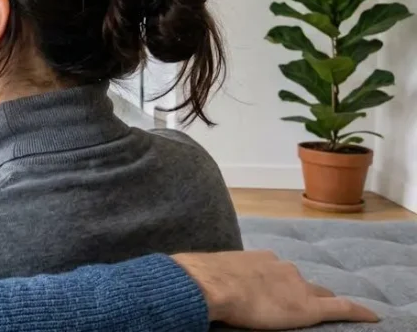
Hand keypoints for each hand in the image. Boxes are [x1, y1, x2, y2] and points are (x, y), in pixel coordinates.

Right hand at [173, 250, 377, 327]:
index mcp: (261, 260)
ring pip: (318, 293)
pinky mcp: (309, 307)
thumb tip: (208, 283)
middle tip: (299, 303)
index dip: (284, 283)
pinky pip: (341, 308)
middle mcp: (283, 267)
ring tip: (322, 312)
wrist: (209, 284)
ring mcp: (297, 285)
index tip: (281, 290)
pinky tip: (371, 317)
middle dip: (304, 290)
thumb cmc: (205, 280)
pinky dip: (357, 312)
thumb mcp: (215, 273)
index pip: (280, 272)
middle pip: (302, 281)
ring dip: (318, 301)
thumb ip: (223, 277)